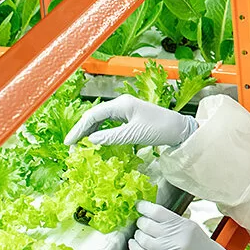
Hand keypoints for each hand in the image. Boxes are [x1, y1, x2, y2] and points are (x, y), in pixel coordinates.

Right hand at [65, 95, 197, 146]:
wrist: (180, 129)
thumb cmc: (160, 128)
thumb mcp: (134, 135)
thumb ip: (112, 137)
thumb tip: (92, 140)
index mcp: (121, 104)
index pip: (93, 115)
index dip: (79, 129)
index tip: (69, 142)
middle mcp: (122, 104)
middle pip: (95, 116)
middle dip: (82, 130)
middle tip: (71, 145)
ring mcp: (126, 110)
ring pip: (101, 119)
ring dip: (90, 131)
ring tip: (80, 144)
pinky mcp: (130, 117)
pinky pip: (110, 123)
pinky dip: (101, 131)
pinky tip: (96, 140)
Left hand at [129, 201, 244, 249]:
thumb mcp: (195, 233)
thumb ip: (176, 226)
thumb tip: (155, 221)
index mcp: (185, 225)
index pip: (158, 211)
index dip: (145, 208)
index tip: (140, 207)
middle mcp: (177, 236)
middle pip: (147, 224)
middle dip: (141, 223)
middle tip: (140, 224)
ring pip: (143, 239)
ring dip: (138, 236)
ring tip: (139, 236)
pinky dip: (135, 249)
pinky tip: (134, 245)